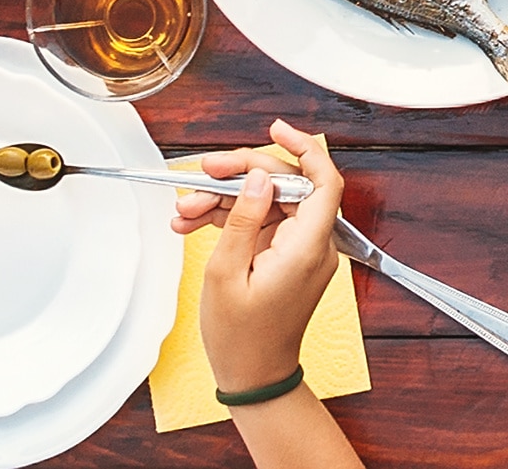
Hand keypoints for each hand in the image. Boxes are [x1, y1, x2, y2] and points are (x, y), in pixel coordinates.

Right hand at [189, 118, 344, 390]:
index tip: (274, 130)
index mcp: (307, 247)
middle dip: (241, 176)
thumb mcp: (227, 273)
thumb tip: (257, 179)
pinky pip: (265, 226)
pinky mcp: (289, 261)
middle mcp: (314, 246)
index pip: (323, 181)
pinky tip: (196, 224)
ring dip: (226, 201)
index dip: (302, 148)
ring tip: (185, 211)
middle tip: (202, 176)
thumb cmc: (241, 338)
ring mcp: (303, 253)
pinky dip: (233, 221)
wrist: (255, 378)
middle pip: (287, 187)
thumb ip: (243, 219)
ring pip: (269, 205)